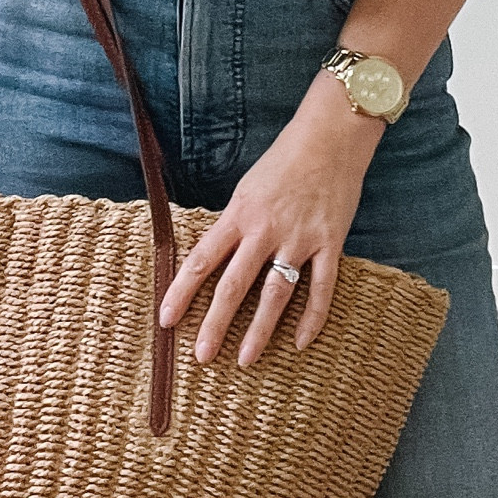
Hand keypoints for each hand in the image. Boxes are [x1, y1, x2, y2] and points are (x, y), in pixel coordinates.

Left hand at [157, 74, 385, 366]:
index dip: (181, 291)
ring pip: (275, 294)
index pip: (202, 259)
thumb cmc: (283, 161)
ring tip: (245, 359)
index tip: (166, 318)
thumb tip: (216, 258)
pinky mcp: (330, 244)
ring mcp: (300, 240)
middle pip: (234, 285)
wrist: (330, 138)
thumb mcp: (247, 189)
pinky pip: (321, 289)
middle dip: (216, 323)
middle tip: (202, 355)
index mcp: (239, 214)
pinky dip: (312, 318)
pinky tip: (300, 343)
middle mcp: (266, 230)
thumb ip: (235, 225)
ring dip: (260, 330)